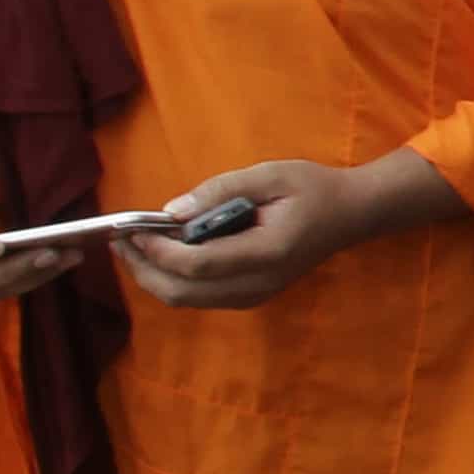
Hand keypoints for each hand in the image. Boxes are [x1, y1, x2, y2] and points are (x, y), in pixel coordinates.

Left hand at [125, 159, 405, 309]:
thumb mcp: (271, 174)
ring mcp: (255, 295)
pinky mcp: (249, 296)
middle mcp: (259, 283)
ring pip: (186, 300)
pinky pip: (198, 297)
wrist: (351, 215)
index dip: (159, 251)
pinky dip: (172, 280)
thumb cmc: (314, 188)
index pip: (199, 264)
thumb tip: (171, 211)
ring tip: (133, 246)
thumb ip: (221, 190)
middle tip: (121, 240)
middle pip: (183, 292)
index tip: (132, 229)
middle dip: (143, 268)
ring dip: (153, 277)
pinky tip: (162, 255)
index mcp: (268, 252)